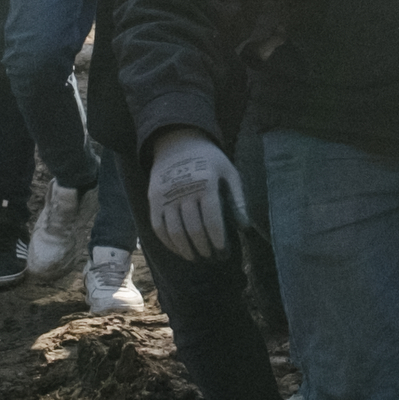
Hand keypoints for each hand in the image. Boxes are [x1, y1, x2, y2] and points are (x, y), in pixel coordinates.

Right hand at [146, 131, 242, 259]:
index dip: (218, 240)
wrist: (177, 141)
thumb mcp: (229, 172)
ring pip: (175, 231)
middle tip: (211, 258)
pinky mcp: (153, 199)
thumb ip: (238, 198)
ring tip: (196, 258)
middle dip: (204, 248)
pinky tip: (179, 249)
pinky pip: (158, 227)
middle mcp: (184, 191)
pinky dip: (168, 242)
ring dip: (186, 249)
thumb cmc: (208, 159)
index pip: (212, 220)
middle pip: (194, 228)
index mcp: (206, 184)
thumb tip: (244, 226)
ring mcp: (166, 196)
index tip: (222, 252)